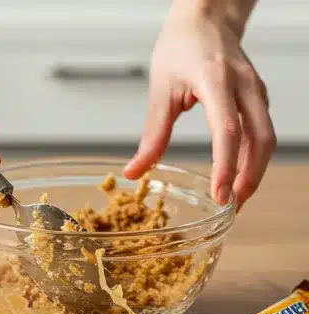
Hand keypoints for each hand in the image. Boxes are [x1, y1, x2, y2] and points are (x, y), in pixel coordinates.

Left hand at [126, 1, 274, 206]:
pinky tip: (237, 177)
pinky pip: (261, 132)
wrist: (207, 15)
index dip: (226, 166)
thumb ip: (152, 134)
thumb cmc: (182, 45)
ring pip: (266, 138)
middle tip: (231, 208)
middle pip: (259, 138)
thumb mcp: (160, 88)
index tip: (220, 194)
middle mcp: (243, 85)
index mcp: (216, 80)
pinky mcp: (257, 97)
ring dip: (254, 172)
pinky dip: (253, 158)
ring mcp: (255, 90)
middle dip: (249, 177)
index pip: (228, 130)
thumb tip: (135, 172)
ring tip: (234, 200)